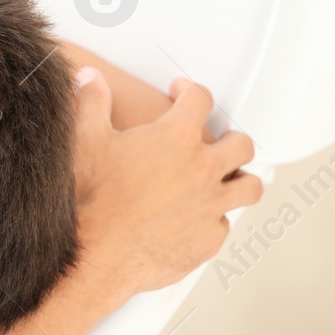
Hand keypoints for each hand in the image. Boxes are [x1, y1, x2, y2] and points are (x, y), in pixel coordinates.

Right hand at [73, 71, 260, 294]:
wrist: (97, 254)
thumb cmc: (93, 200)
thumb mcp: (86, 140)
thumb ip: (91, 103)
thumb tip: (89, 80)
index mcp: (177, 137)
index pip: (200, 100)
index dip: (190, 90)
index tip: (183, 93)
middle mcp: (203, 169)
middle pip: (240, 144)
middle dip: (231, 137)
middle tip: (220, 139)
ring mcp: (211, 206)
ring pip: (249, 187)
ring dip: (241, 179)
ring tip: (231, 179)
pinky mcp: (208, 240)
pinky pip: (224, 225)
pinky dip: (215, 220)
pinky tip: (201, 220)